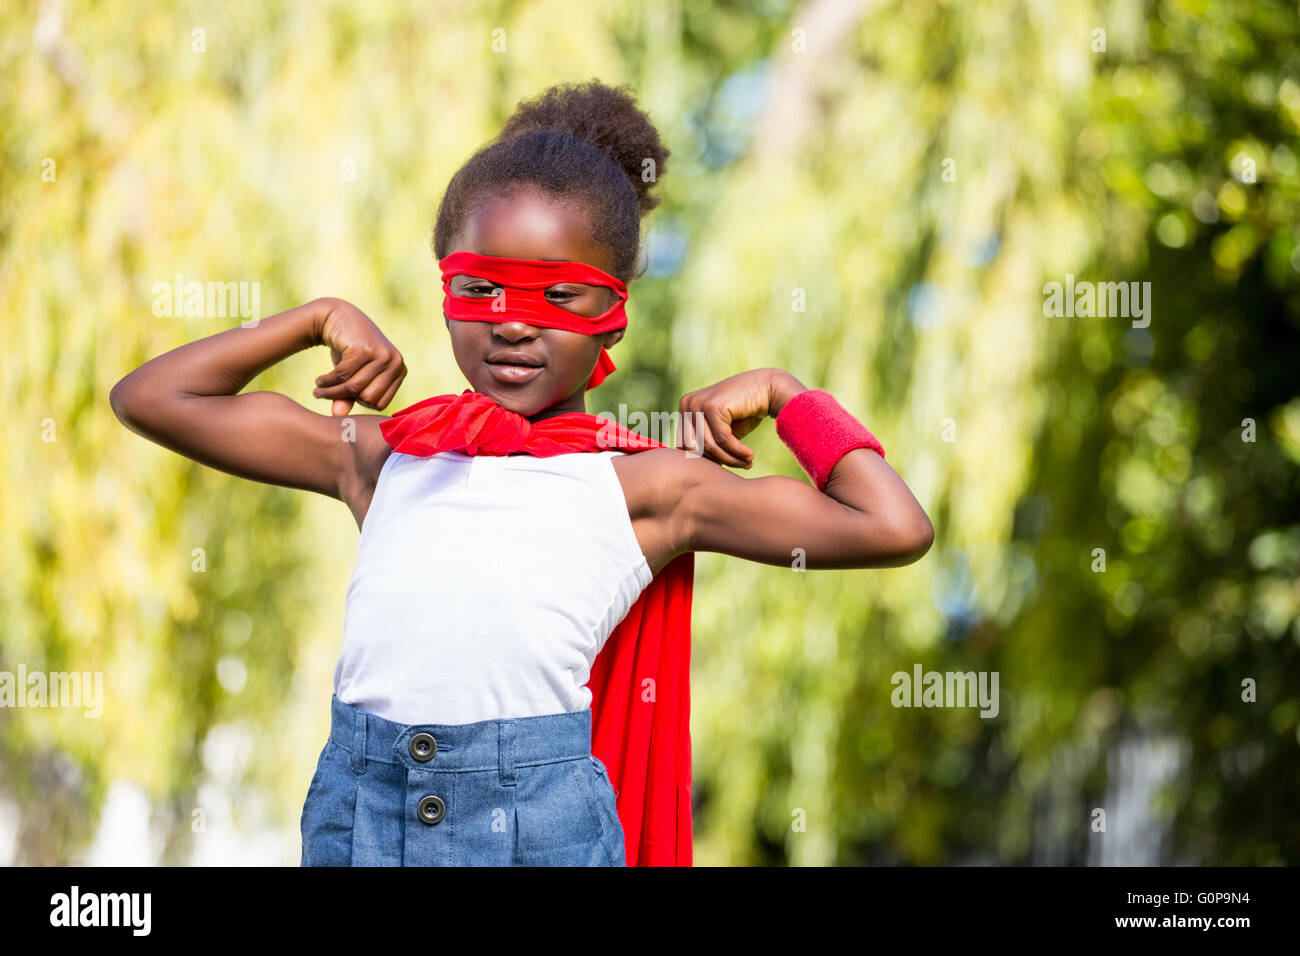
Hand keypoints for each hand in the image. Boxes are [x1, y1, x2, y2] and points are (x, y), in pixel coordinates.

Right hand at [312, 299, 405, 415]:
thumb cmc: (348, 351)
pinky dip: (328, 381)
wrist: (337, 317)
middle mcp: (395, 362)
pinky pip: (343, 376)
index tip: (344, 397)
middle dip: (344, 398)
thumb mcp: (352, 376)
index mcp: (399, 371)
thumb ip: (349, 398)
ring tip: (318, 389)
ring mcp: (382, 354)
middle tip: (324, 394)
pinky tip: (319, 380)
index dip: (360, 403)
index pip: (380, 404)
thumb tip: (339, 416)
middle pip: (368, 398)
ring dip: (331, 391)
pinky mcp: (365, 349)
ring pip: (354, 388)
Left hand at [676, 368, 804, 467]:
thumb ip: (707, 446)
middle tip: (740, 465)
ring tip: (748, 462)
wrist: (768, 389)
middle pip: (693, 448)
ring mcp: (697, 403)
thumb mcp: (722, 432)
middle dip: (718, 461)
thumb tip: (696, 473)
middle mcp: (686, 404)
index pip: (684, 446)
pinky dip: (738, 452)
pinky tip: (750, 456)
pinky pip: (722, 440)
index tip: (726, 467)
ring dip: (730, 459)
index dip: (706, 460)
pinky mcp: (712, 406)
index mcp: (684, 409)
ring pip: (708, 446)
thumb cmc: (745, 413)